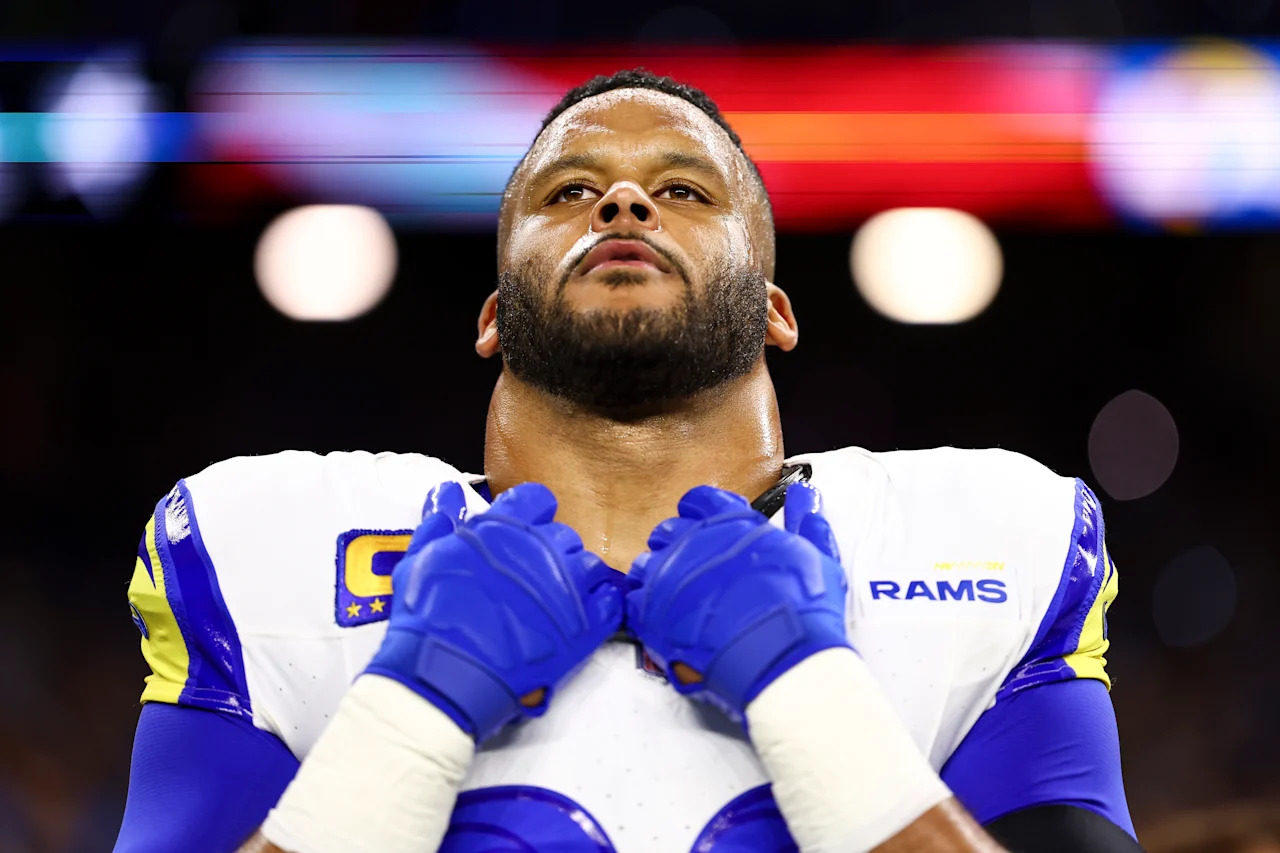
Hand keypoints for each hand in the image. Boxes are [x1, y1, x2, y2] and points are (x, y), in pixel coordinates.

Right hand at [365, 481, 622, 742]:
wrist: (445, 674)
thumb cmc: (427, 618)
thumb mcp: (420, 561)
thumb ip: (439, 521)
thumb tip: (448, 494)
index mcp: (504, 527)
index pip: (537, 500)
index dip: (531, 516)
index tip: (523, 534)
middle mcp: (542, 548)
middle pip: (564, 535)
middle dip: (550, 553)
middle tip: (530, 580)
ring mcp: (569, 586)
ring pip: (591, 566)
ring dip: (576, 580)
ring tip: (555, 604)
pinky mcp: (587, 625)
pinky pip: (611, 602)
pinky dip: (601, 607)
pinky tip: (582, 619)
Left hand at [625, 482, 849, 721]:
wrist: (781, 657)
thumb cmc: (802, 610)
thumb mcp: (815, 557)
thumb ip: (805, 522)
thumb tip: (806, 496)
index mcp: (730, 524)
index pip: (701, 501)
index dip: (701, 513)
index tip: (707, 530)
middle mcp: (694, 541)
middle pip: (669, 530)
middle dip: (680, 545)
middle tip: (697, 571)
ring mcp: (668, 575)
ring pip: (646, 563)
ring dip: (660, 576)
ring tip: (680, 600)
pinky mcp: (651, 611)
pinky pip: (632, 599)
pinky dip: (645, 608)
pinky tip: (665, 620)